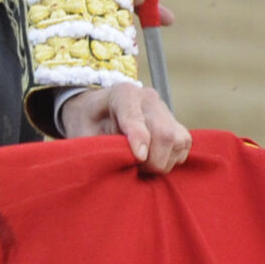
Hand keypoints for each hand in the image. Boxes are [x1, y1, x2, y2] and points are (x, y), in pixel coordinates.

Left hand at [53, 82, 190, 173]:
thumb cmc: (87, 122)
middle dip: (151, 160)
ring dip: (161, 161)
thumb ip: (95, 145)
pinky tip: (153, 159)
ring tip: (141, 166)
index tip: (138, 157)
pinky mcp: (176, 123)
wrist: (98, 109)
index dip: (138, 137)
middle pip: (163, 132)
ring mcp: (165, 109)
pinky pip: (183, 146)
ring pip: (177, 141)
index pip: (134, 116)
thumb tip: (111, 166)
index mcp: (122, 94)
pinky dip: (170, 159)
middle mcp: (148, 98)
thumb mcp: (81, 131)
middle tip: (133, 169)